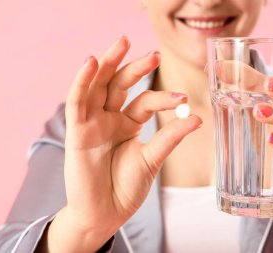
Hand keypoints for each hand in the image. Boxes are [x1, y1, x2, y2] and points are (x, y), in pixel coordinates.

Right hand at [40, 36, 201, 252]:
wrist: (105, 214)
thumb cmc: (126, 188)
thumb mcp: (152, 159)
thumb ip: (169, 138)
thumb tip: (196, 117)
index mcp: (128, 123)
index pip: (145, 101)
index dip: (163, 98)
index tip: (183, 100)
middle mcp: (110, 118)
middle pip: (120, 84)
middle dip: (135, 67)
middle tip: (154, 54)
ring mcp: (93, 123)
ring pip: (98, 85)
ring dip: (109, 63)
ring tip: (122, 42)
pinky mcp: (76, 132)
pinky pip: (77, 101)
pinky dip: (82, 81)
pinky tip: (92, 62)